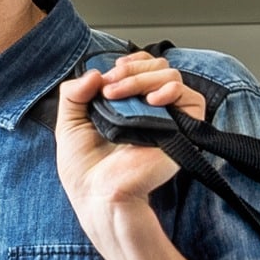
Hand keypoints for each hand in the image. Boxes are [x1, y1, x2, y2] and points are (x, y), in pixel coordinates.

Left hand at [54, 53, 208, 240]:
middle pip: (157, 67)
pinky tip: (151, 101)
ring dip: (141, 78)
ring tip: (117, 96)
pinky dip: (171, 90)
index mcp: (128, 105)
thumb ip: (73, 94)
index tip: (109, 73)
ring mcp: (167, 119)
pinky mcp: (182, 131)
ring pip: (171, 77)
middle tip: (108, 88)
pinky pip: (192, 98)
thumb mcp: (68, 124)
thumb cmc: (85, 170)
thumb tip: (94, 72)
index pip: (143, 68)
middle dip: (130, 69)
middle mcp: (150, 110)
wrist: (98, 196)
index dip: (129, 62)